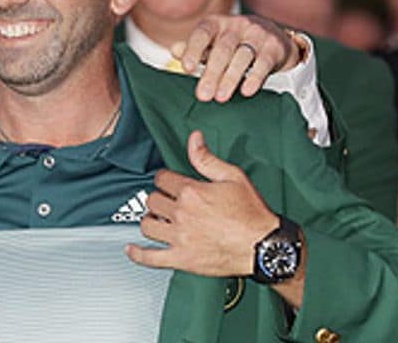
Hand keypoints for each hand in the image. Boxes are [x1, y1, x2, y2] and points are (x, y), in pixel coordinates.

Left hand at [126, 130, 277, 277]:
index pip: (162, 179)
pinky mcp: (182, 259)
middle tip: (168, 202)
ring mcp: (180, 238)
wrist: (266, 247)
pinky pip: (151, 257)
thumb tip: (194, 139)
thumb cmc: (253, 215)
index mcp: (192, 192)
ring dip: (151, 221)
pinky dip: (138, 254)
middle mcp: (182, 214)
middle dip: (159, 199)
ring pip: (147, 225)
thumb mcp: (233, 177)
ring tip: (159, 220)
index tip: (170, 184)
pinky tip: (132, 249)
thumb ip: (207, 158)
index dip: (166, 180)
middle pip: (152, 200)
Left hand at [169, 14, 300, 100]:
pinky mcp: (274, 47)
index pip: (202, 34)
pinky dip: (254, 78)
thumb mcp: (213, 43)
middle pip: (222, 49)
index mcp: (216, 23)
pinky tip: (246, 91)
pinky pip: (263, 63)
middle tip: (203, 95)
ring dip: (230, 78)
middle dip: (212, 73)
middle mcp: (236, 25)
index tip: (186, 68)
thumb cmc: (235, 44)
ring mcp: (257, 34)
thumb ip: (195, 48)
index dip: (193, 50)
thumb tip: (174, 50)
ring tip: (220, 97)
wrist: (276, 38)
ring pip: (242, 56)